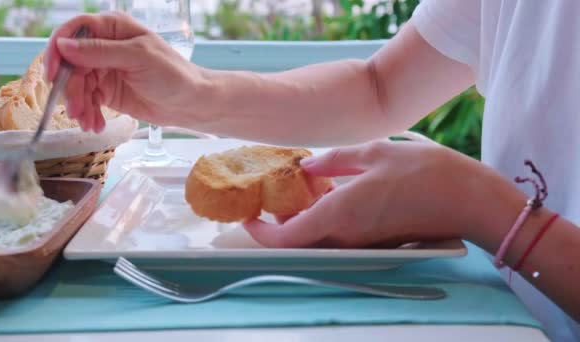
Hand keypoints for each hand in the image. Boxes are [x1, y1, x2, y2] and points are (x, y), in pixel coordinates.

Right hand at [44, 12, 206, 132]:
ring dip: (79, 106)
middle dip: (71, 89)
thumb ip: (100, 52)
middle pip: (70, 63)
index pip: (73, 31)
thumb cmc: (173, 74)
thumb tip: (63, 46)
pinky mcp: (106, 91)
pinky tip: (95, 125)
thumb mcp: (137, 58)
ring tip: (89, 124)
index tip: (53, 74)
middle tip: (76, 111)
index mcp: (112, 28)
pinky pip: (86, 101)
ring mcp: (104, 69)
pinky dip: (88, 114)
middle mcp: (104, 46)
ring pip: (76, 85)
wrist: (190, 103)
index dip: (57, 50)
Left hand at [244, 139, 525, 247]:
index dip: (261, 232)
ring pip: (318, 237)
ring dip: (302, 218)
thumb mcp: (375, 153)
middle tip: (272, 192)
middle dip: (279, 221)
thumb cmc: (427, 173)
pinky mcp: (376, 239)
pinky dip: (324, 218)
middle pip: (299, 239)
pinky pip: (338, 234)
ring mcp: (363, 240)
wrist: (471, 200)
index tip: (248, 218)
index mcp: (340, 215)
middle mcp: (347, 235)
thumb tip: (307, 167)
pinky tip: (329, 190)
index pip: (286, 237)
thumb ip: (334, 161)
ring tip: (298, 186)